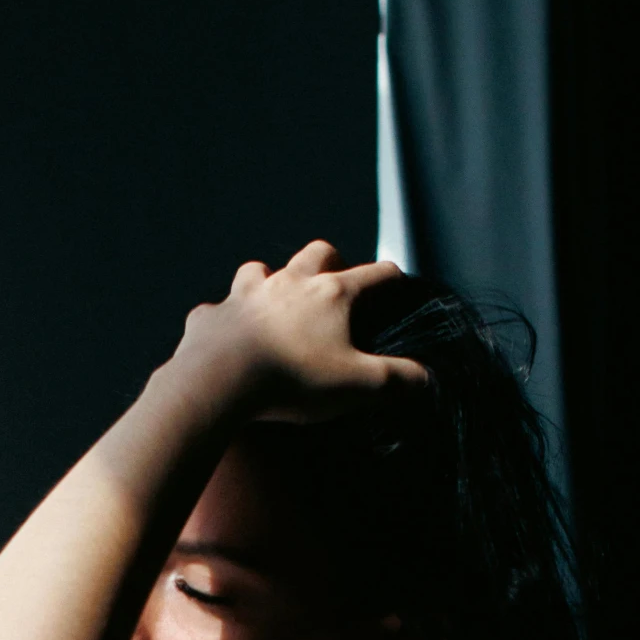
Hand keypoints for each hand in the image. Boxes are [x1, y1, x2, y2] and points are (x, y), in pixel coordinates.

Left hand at [174, 240, 429, 422]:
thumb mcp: (357, 386)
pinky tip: (227, 333)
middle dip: (331, 261)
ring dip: (270, 280)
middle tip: (334, 281)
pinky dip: (226, 319)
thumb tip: (426, 379)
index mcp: (331, 295)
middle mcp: (288, 283)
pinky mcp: (212, 317)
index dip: (391, 278)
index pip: (374, 275)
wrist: (221, 379)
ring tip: (275, 301)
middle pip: (317, 253)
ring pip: (260, 270)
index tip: (398, 282)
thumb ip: (397, 380)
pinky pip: (218, 310)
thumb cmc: (294, 380)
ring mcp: (246, 295)